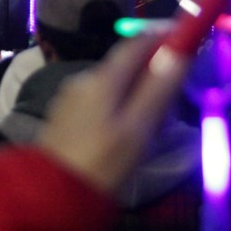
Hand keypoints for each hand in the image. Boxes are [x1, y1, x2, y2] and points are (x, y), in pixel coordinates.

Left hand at [37, 33, 189, 193]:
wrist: (52, 191)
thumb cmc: (101, 161)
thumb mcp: (137, 128)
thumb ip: (156, 89)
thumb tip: (176, 53)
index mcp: (101, 79)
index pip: (132, 47)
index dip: (157, 40)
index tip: (178, 41)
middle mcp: (81, 79)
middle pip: (120, 66)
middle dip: (147, 71)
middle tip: (169, 89)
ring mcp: (68, 97)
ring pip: (109, 84)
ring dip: (131, 91)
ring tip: (149, 115)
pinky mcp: (63, 115)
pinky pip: (96, 100)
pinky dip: (115, 104)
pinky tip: (123, 126)